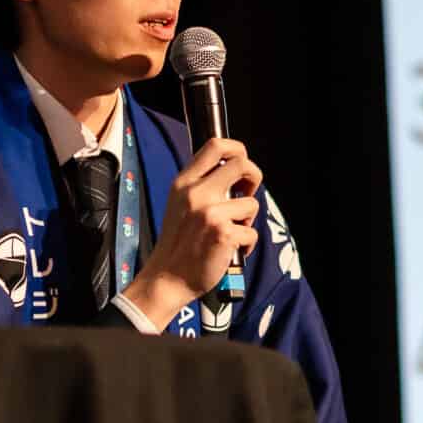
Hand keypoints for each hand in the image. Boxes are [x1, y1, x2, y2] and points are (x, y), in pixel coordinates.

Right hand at [119, 135, 261, 328]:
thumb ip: (200, 185)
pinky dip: (247, 244)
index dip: (237, 148)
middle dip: (254, 177)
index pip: (215, 145)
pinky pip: (252, 232)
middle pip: (242, 163)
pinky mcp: (224, 234)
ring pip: (252, 203)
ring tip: (232, 231)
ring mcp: (210, 213)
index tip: (241, 162)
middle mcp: (196, 193)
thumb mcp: (179, 203)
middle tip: (247, 194)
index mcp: (184, 182)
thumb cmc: (177, 242)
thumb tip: (233, 173)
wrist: (168, 277)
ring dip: (248, 220)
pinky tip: (230, 250)